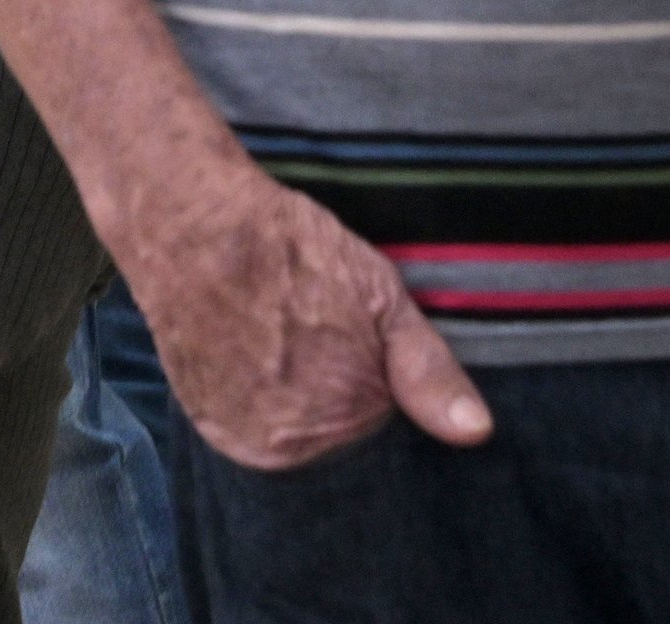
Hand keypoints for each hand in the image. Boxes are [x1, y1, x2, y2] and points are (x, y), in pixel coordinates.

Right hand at [120, 157, 492, 467]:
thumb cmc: (292, 249)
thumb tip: (477, 433)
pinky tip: (245, 343)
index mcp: (352, 415)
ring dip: (289, 389)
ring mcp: (245, 438)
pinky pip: (249, 421)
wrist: (192, 224)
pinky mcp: (206, 425)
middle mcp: (296, 445)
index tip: (343, 319)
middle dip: (331, 379)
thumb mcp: (380, 294)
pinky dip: (251, 391)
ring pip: (293, 424)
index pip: (382, 409)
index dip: (368, 359)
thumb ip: (429, 370)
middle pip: (337, 424)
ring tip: (272, 327)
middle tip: (303, 318)